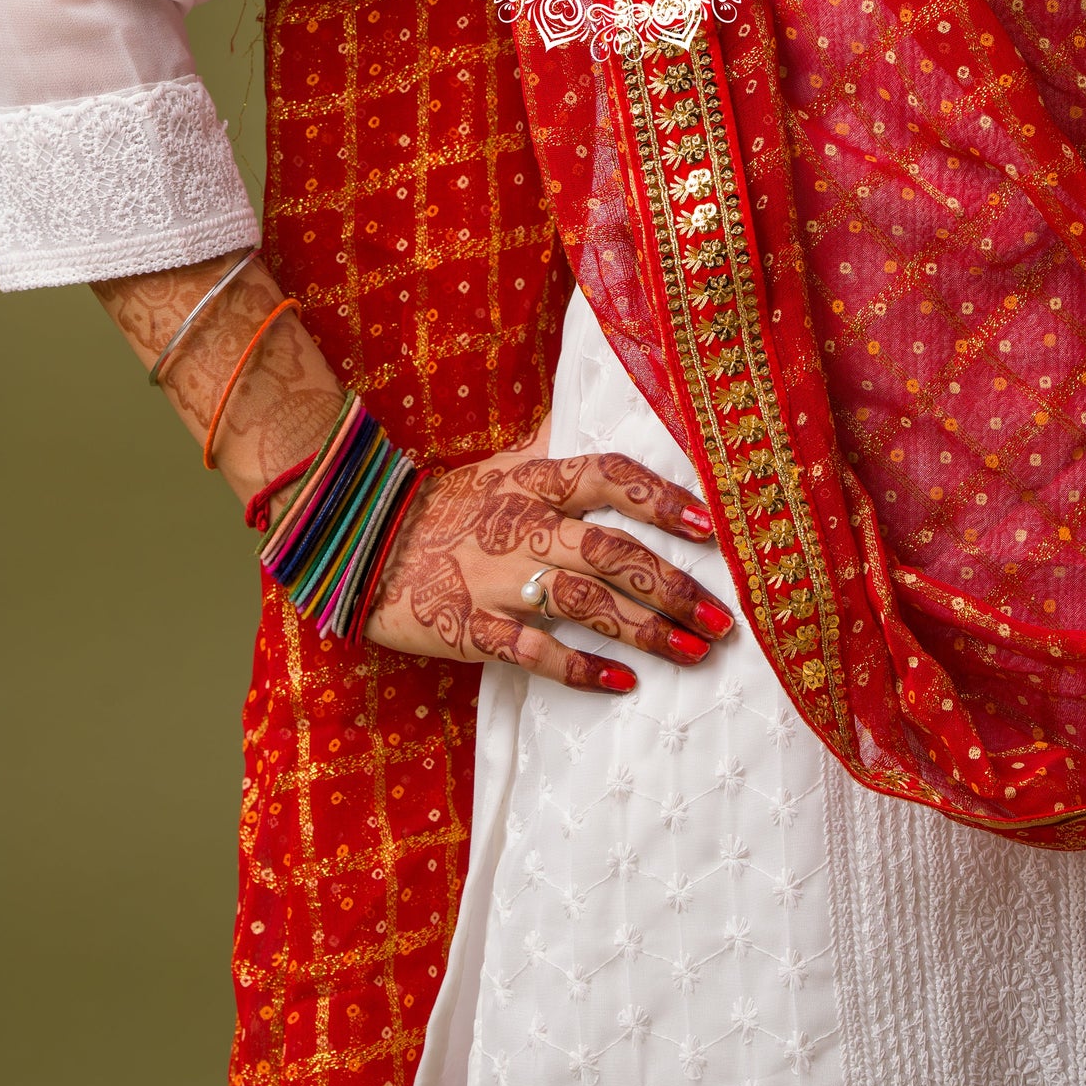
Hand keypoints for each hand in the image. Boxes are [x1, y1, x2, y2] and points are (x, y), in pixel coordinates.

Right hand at [363, 423, 735, 691]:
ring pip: (582, 602)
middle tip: (723, 619)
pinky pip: (531, 650)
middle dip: (672, 586)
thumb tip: (600, 402)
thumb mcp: (502, 465)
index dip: (661, 498)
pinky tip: (620, 683)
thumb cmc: (448, 505)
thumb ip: (555, 445)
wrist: (362, 542)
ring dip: (642, 630)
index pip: (608, 477)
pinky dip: (578, 667)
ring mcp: (496, 578)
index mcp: (534, 483)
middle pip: (610, 551)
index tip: (712, 527)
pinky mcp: (469, 625)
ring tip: (692, 652)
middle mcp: (523, 526)